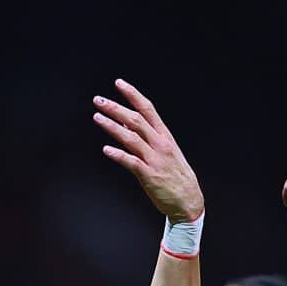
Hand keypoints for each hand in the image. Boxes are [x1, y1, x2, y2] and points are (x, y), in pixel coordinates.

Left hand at [94, 80, 202, 222]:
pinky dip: (119, 155)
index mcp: (164, 136)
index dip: (132, 95)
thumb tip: (125, 123)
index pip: (148, 109)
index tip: (119, 84)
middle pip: (136, 120)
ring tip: (97, 117)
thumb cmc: (176, 176)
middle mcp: (160, 144)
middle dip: (116, 108)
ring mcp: (155, 159)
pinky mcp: (149, 176)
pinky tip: (106, 149)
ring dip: (112, 126)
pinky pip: (132, 162)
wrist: (189, 201)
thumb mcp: (165, 151)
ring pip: (131, 137)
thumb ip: (145, 137)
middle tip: (99, 100)